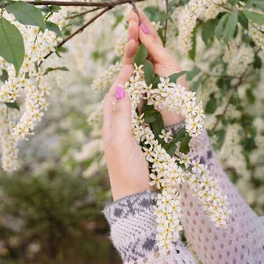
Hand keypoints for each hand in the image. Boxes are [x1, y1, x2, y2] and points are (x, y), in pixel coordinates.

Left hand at [103, 64, 150, 200]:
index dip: (121, 79)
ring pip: (131, 107)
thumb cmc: (127, 171)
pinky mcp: (140, 143)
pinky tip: (153, 100)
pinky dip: (145, 105)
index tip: (131, 64)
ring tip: (145, 75)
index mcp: (110, 126)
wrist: (136, 199)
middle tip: (137, 64)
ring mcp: (129, 135)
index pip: (114, 96)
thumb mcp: (122, 140)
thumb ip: (122, 114)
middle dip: (128, 80)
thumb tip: (121, 87)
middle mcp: (118, 128)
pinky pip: (140, 118)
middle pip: (121, 98)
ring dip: (137, 90)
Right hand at [123, 8, 186, 126]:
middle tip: (131, 15)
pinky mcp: (132, 81)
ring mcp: (140, 71)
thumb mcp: (169, 64)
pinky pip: (129, 64)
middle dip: (135, 28)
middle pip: (140, 41)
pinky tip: (131, 42)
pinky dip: (129, 52)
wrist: (171, 117)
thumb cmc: (175, 91)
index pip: (152, 36)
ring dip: (132, 37)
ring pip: (133, 51)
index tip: (137, 10)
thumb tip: (144, 29)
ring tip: (132, 26)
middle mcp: (150, 62)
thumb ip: (155, 47)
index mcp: (162, 57)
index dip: (145, 23)